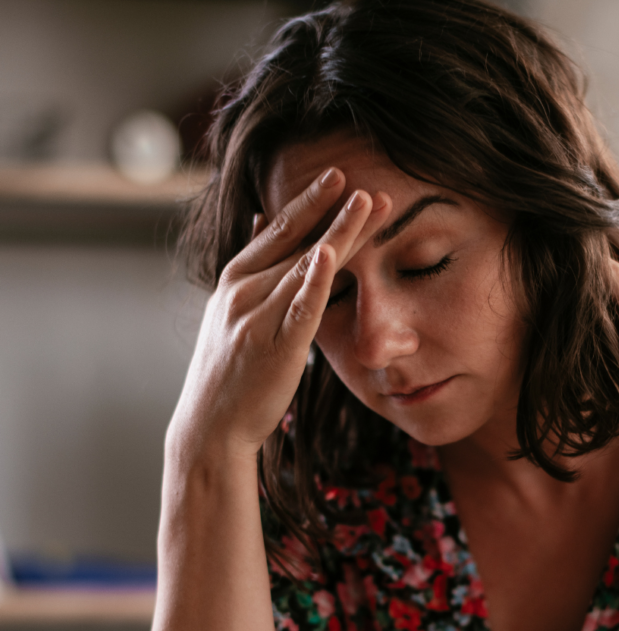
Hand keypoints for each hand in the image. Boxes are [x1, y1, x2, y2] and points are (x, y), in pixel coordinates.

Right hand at [168, 168, 391, 467]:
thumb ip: (251, 268)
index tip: (337, 177)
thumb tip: (259, 220)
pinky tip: (331, 253)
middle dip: (331, 209)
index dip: (308, 203)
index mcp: (235, 281)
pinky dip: (315, 280)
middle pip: (296, 242)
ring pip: (304, 267)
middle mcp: (243, 292)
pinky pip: (300, 308)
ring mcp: (257, 318)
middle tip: (363, 180)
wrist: (210, 426)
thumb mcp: (232, 311)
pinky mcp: (275, 348)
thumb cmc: (228, 373)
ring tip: (369, 204)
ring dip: (338, 233)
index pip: (276, 232)